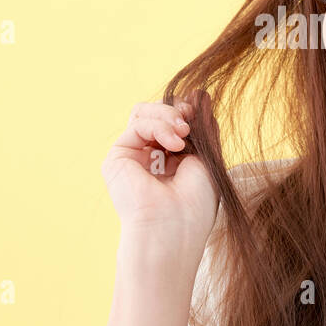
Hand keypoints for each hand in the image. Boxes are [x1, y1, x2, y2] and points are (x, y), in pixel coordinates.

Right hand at [100, 94, 219, 276]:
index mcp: (172, 161)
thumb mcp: (208, 159)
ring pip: (144, 113)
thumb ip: (205, 128)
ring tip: (183, 133)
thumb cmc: (195, 206)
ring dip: (168, 115)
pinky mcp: (117, 159)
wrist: (173, 231)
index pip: (174, 122)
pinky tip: (174, 143)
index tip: (200, 114)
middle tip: (190, 123)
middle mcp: (150, 158)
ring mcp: (133, 158)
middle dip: (177, 110)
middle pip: (158, 113)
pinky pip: (137, 123)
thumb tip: (202, 94)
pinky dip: (158, 125)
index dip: (186, 112)